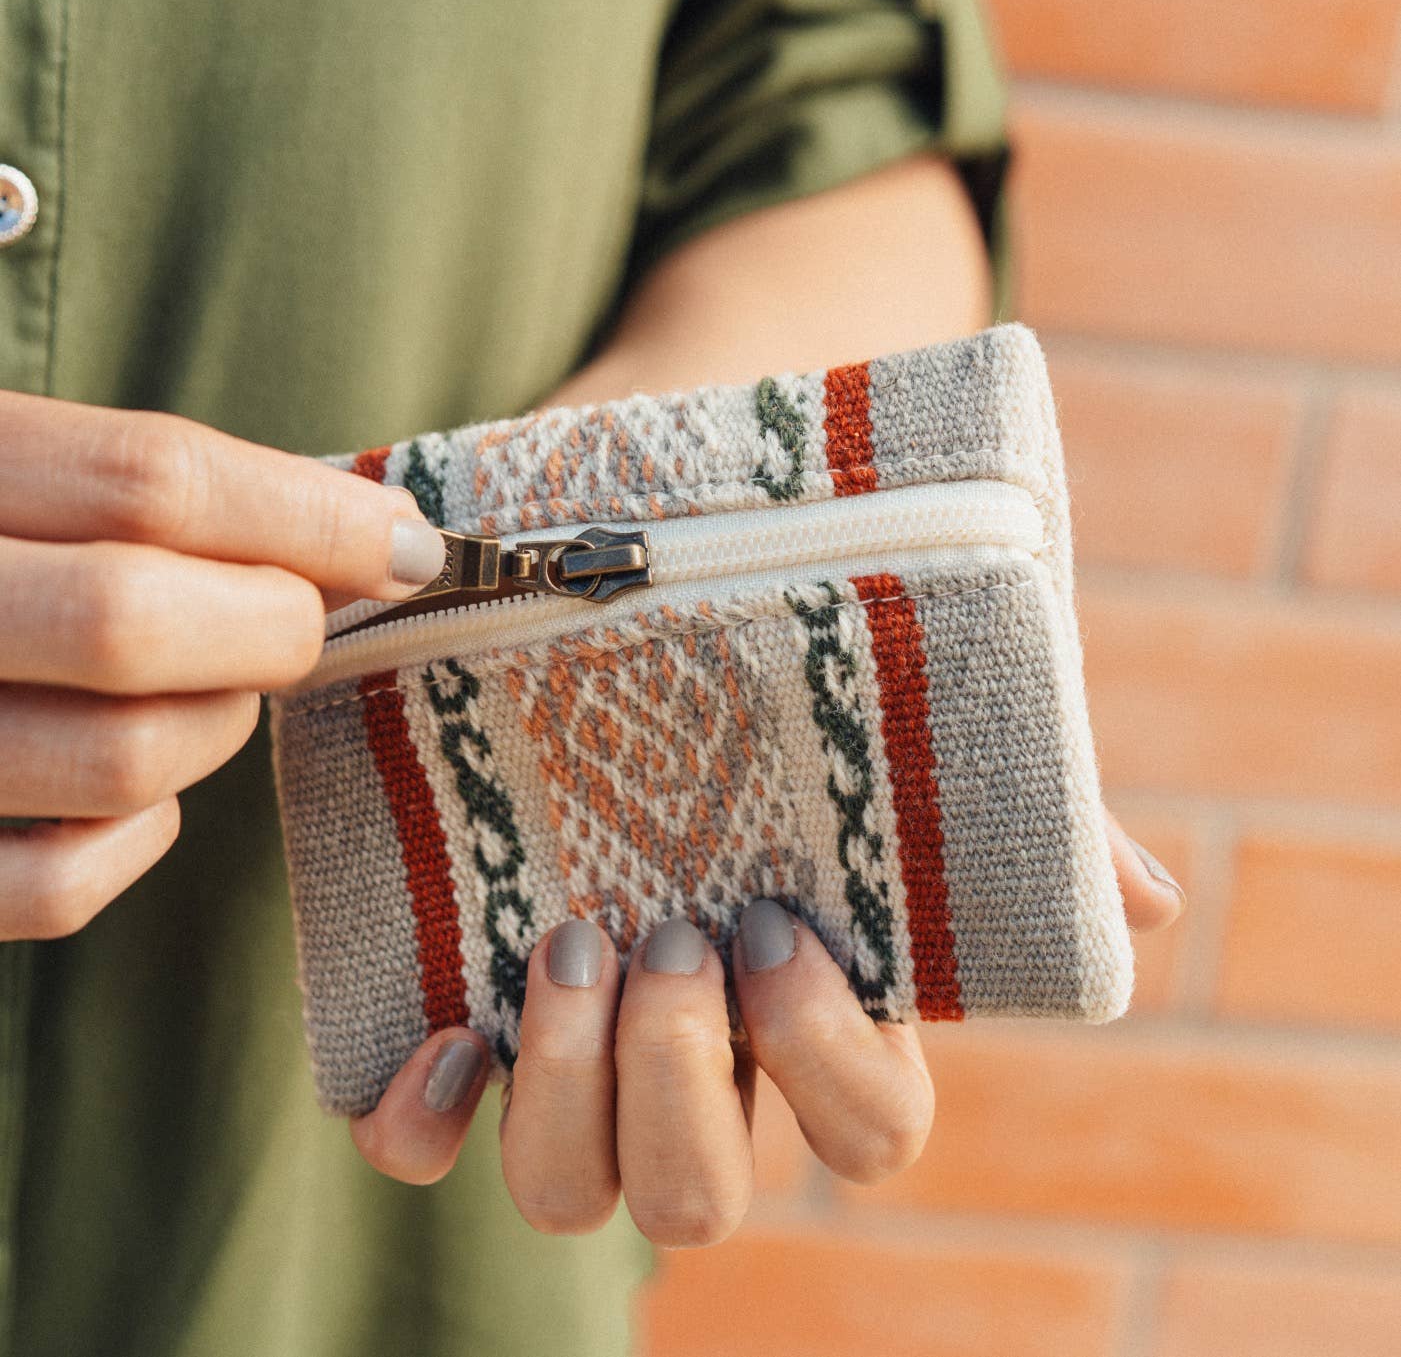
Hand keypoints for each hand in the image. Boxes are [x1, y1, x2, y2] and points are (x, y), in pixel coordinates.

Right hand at [0, 390, 446, 939]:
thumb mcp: (18, 470)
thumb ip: (154, 489)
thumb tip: (375, 531)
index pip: (150, 480)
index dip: (312, 518)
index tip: (408, 544)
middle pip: (139, 619)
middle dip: (272, 624)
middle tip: (293, 618)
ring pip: (124, 758)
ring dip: (215, 725)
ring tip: (202, 688)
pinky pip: (62, 885)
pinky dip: (138, 838)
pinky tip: (129, 789)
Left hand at [352, 810, 1181, 1245]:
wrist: (618, 655)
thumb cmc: (781, 729)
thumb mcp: (898, 759)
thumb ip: (1027, 828)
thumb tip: (1144, 903)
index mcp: (816, 1026)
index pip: (866, 1134)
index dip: (823, 1061)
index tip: (779, 930)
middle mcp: (699, 1075)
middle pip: (697, 1204)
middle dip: (681, 1081)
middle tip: (666, 935)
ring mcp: (577, 1066)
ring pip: (571, 1195)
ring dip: (566, 1090)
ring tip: (565, 943)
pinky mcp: (469, 1031)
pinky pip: (427, 1146)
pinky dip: (425, 1121)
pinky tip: (442, 1037)